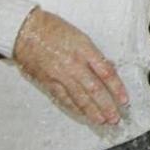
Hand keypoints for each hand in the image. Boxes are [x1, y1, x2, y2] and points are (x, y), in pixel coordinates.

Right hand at [12, 8, 128, 124]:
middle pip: (94, 89)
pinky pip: (63, 98)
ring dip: (92, 111)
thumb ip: (94, 54)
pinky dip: (74, 107)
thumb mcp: (80, 36)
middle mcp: (74, 64)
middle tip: (115, 118)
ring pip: (79, 97)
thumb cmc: (54, 29)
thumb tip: (109, 67)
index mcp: (85, 50)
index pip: (106, 72)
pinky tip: (82, 114)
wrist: (25, 30)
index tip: (124, 100)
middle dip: (106, 105)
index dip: (117, 88)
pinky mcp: (47, 81)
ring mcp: (60, 74)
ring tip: (102, 120)